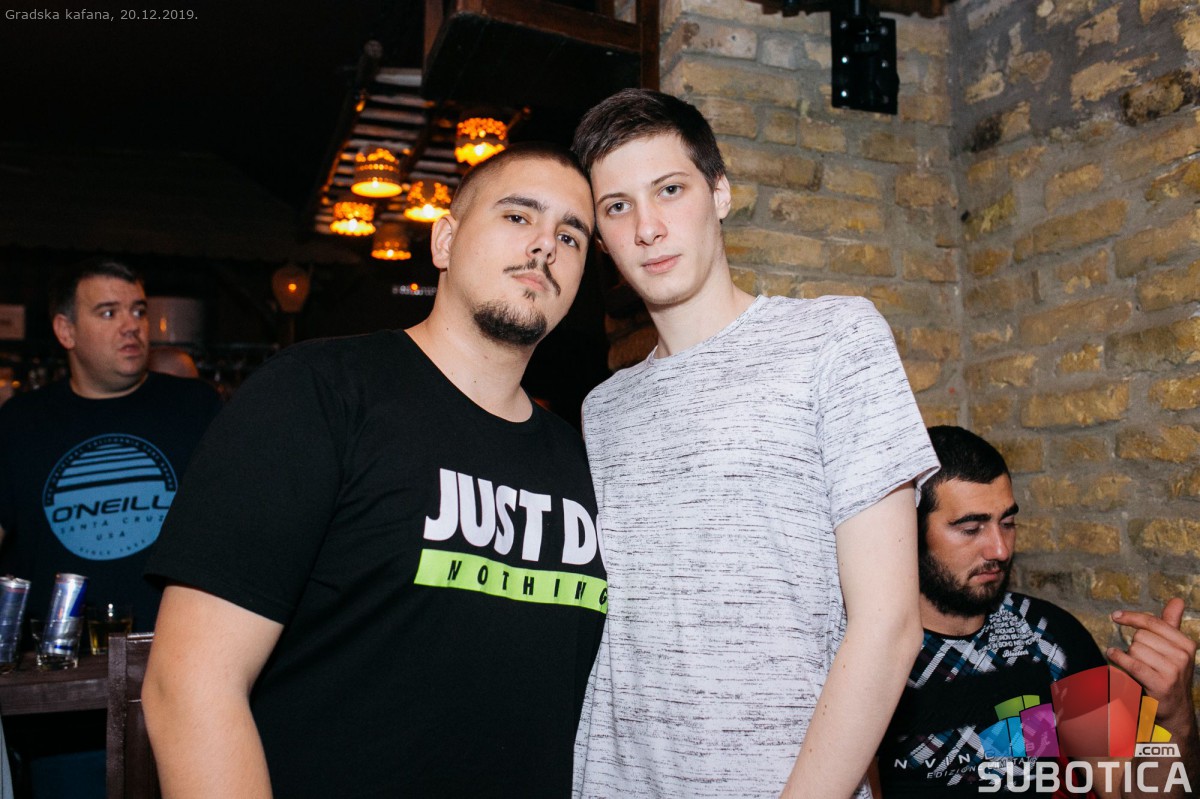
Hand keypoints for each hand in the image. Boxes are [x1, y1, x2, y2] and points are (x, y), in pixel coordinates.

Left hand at [1109, 598, 1196, 734]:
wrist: (1175, 708)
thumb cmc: (1170, 673)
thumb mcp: (1174, 648)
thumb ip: (1171, 624)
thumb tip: (1177, 599)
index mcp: (1187, 644)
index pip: (1154, 622)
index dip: (1132, 617)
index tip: (1116, 616)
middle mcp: (1183, 656)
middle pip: (1141, 636)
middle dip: (1135, 645)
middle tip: (1142, 659)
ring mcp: (1173, 670)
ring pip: (1135, 649)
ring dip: (1130, 656)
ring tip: (1139, 667)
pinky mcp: (1161, 683)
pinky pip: (1132, 663)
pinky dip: (1118, 658)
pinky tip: (1112, 655)